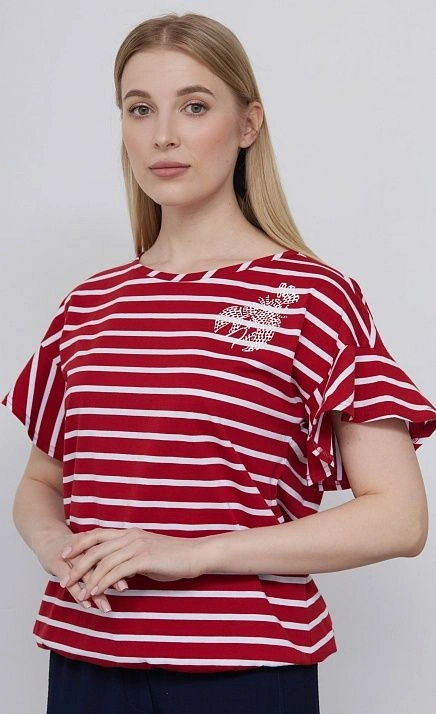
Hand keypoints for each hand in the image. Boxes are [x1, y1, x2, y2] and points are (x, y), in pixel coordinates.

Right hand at [36, 531, 128, 611]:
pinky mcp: (56, 564)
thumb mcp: (93, 548)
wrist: (47, 538)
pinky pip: (70, 581)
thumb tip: (131, 572)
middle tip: (124, 589)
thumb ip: (110, 559)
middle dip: (112, 576)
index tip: (135, 573)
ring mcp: (69, 556)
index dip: (123, 561)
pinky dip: (78, 593)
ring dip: (96, 590)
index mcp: (94, 541)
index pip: (111, 552)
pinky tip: (86, 603)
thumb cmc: (74, 547)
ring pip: (86, 573)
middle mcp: (83, 547)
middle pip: (100, 562)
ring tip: (106, 606)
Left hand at [59, 527, 207, 599]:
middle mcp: (130, 536)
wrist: (194, 555)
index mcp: (129, 533)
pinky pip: (118, 571)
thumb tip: (118, 571)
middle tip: (65, 579)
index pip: (98, 535)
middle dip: (77, 564)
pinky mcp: (144, 559)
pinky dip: (105, 582)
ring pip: (105, 561)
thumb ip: (130, 557)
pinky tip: (97, 591)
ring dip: (89, 578)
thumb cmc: (172, 557)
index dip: (79, 543)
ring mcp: (137, 546)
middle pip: (96, 548)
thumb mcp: (147, 553)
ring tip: (79, 593)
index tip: (65, 554)